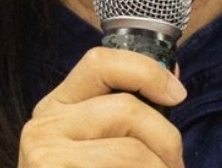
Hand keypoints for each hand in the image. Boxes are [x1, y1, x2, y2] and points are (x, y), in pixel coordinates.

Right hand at [19, 47, 187, 167]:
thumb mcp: (99, 147)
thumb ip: (128, 116)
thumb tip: (173, 82)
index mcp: (56, 108)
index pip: (100, 62)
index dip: (147, 71)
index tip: (178, 94)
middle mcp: (43, 128)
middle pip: (127, 111)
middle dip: (167, 142)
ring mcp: (44, 159)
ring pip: (131, 153)